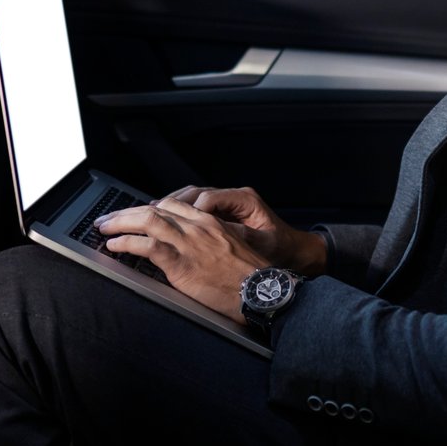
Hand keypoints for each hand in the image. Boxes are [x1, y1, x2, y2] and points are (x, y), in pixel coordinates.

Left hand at [95, 197, 269, 322]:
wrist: (261, 291)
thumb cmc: (248, 277)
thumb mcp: (229, 249)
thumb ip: (207, 243)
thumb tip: (187, 249)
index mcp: (209, 221)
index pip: (170, 205)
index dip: (146, 208)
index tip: (131, 214)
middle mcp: (197, 226)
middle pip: (154, 209)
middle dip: (126, 212)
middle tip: (108, 219)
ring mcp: (189, 243)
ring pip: (147, 221)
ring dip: (120, 222)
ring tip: (104, 227)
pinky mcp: (182, 262)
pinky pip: (147, 246)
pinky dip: (126, 243)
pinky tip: (115, 245)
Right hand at [164, 186, 327, 276]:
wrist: (295, 252)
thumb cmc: (282, 249)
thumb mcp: (262, 245)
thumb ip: (239, 237)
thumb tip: (215, 233)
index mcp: (245, 200)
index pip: (210, 198)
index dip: (190, 210)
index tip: (175, 221)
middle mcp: (234, 197)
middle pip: (196, 193)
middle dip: (172, 203)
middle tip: (151, 214)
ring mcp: (228, 204)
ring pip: (193, 198)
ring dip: (173, 207)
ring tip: (151, 215)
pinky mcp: (223, 213)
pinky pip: (197, 208)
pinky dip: (180, 213)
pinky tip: (165, 220)